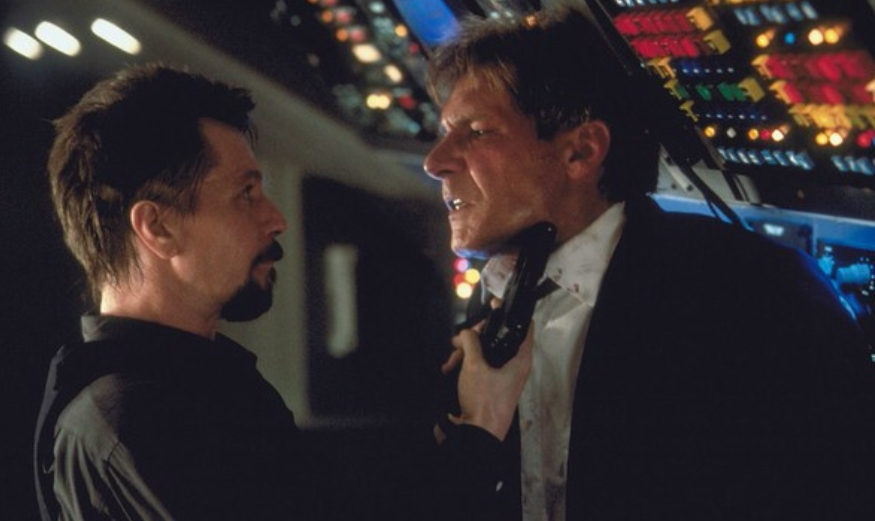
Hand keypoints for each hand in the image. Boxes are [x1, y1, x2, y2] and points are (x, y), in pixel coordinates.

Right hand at [442, 321, 533, 440]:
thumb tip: (465, 333)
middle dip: (475, 337)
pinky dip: (464, 365)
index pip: (523, 328)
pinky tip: (449, 369)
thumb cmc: (483, 399)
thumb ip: (471, 342)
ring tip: (450, 361)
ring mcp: (501, 377)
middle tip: (460, 339)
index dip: (509, 314)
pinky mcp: (488, 386)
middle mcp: (514, 366)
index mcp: (520, 359)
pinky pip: (477, 367)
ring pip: (484, 352)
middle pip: (497, 339)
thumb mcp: (474, 365)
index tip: (494, 306)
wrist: (476, 435)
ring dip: (465, 352)